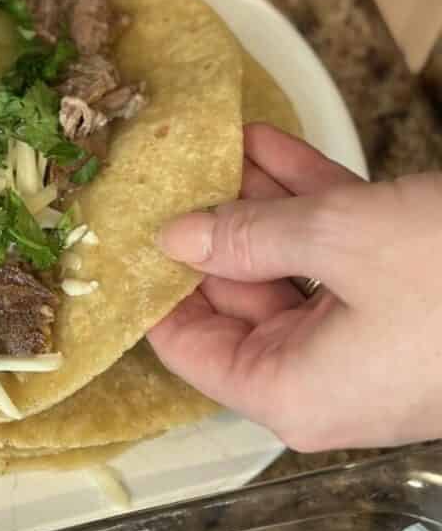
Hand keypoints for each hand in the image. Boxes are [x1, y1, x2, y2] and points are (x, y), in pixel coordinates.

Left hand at [149, 124, 441, 451]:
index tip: (127, 228)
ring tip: (215, 139)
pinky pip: (338, 254)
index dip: (154, 287)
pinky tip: (270, 141)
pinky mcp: (404, 305)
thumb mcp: (342, 240)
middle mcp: (320, 378)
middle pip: (233, 300)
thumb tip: (174, 238)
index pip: (186, 348)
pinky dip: (308, 200)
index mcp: (288, 391)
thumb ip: (248, 237)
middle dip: (208, 226)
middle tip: (171, 165)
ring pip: (286, 266)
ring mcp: (365, 342)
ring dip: (256, 201)